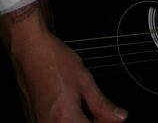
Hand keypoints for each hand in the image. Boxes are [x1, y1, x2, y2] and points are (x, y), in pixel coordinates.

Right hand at [2, 0, 126, 121]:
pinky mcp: (32, 121)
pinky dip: (67, 121)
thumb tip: (119, 117)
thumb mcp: (85, 80)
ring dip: (80, 122)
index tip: (112, 117)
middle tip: (103, 114)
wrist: (29, 50)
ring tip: (86, 109)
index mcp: (65, 119)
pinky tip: (72, 110)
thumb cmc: (53, 61)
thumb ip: (102, 104)